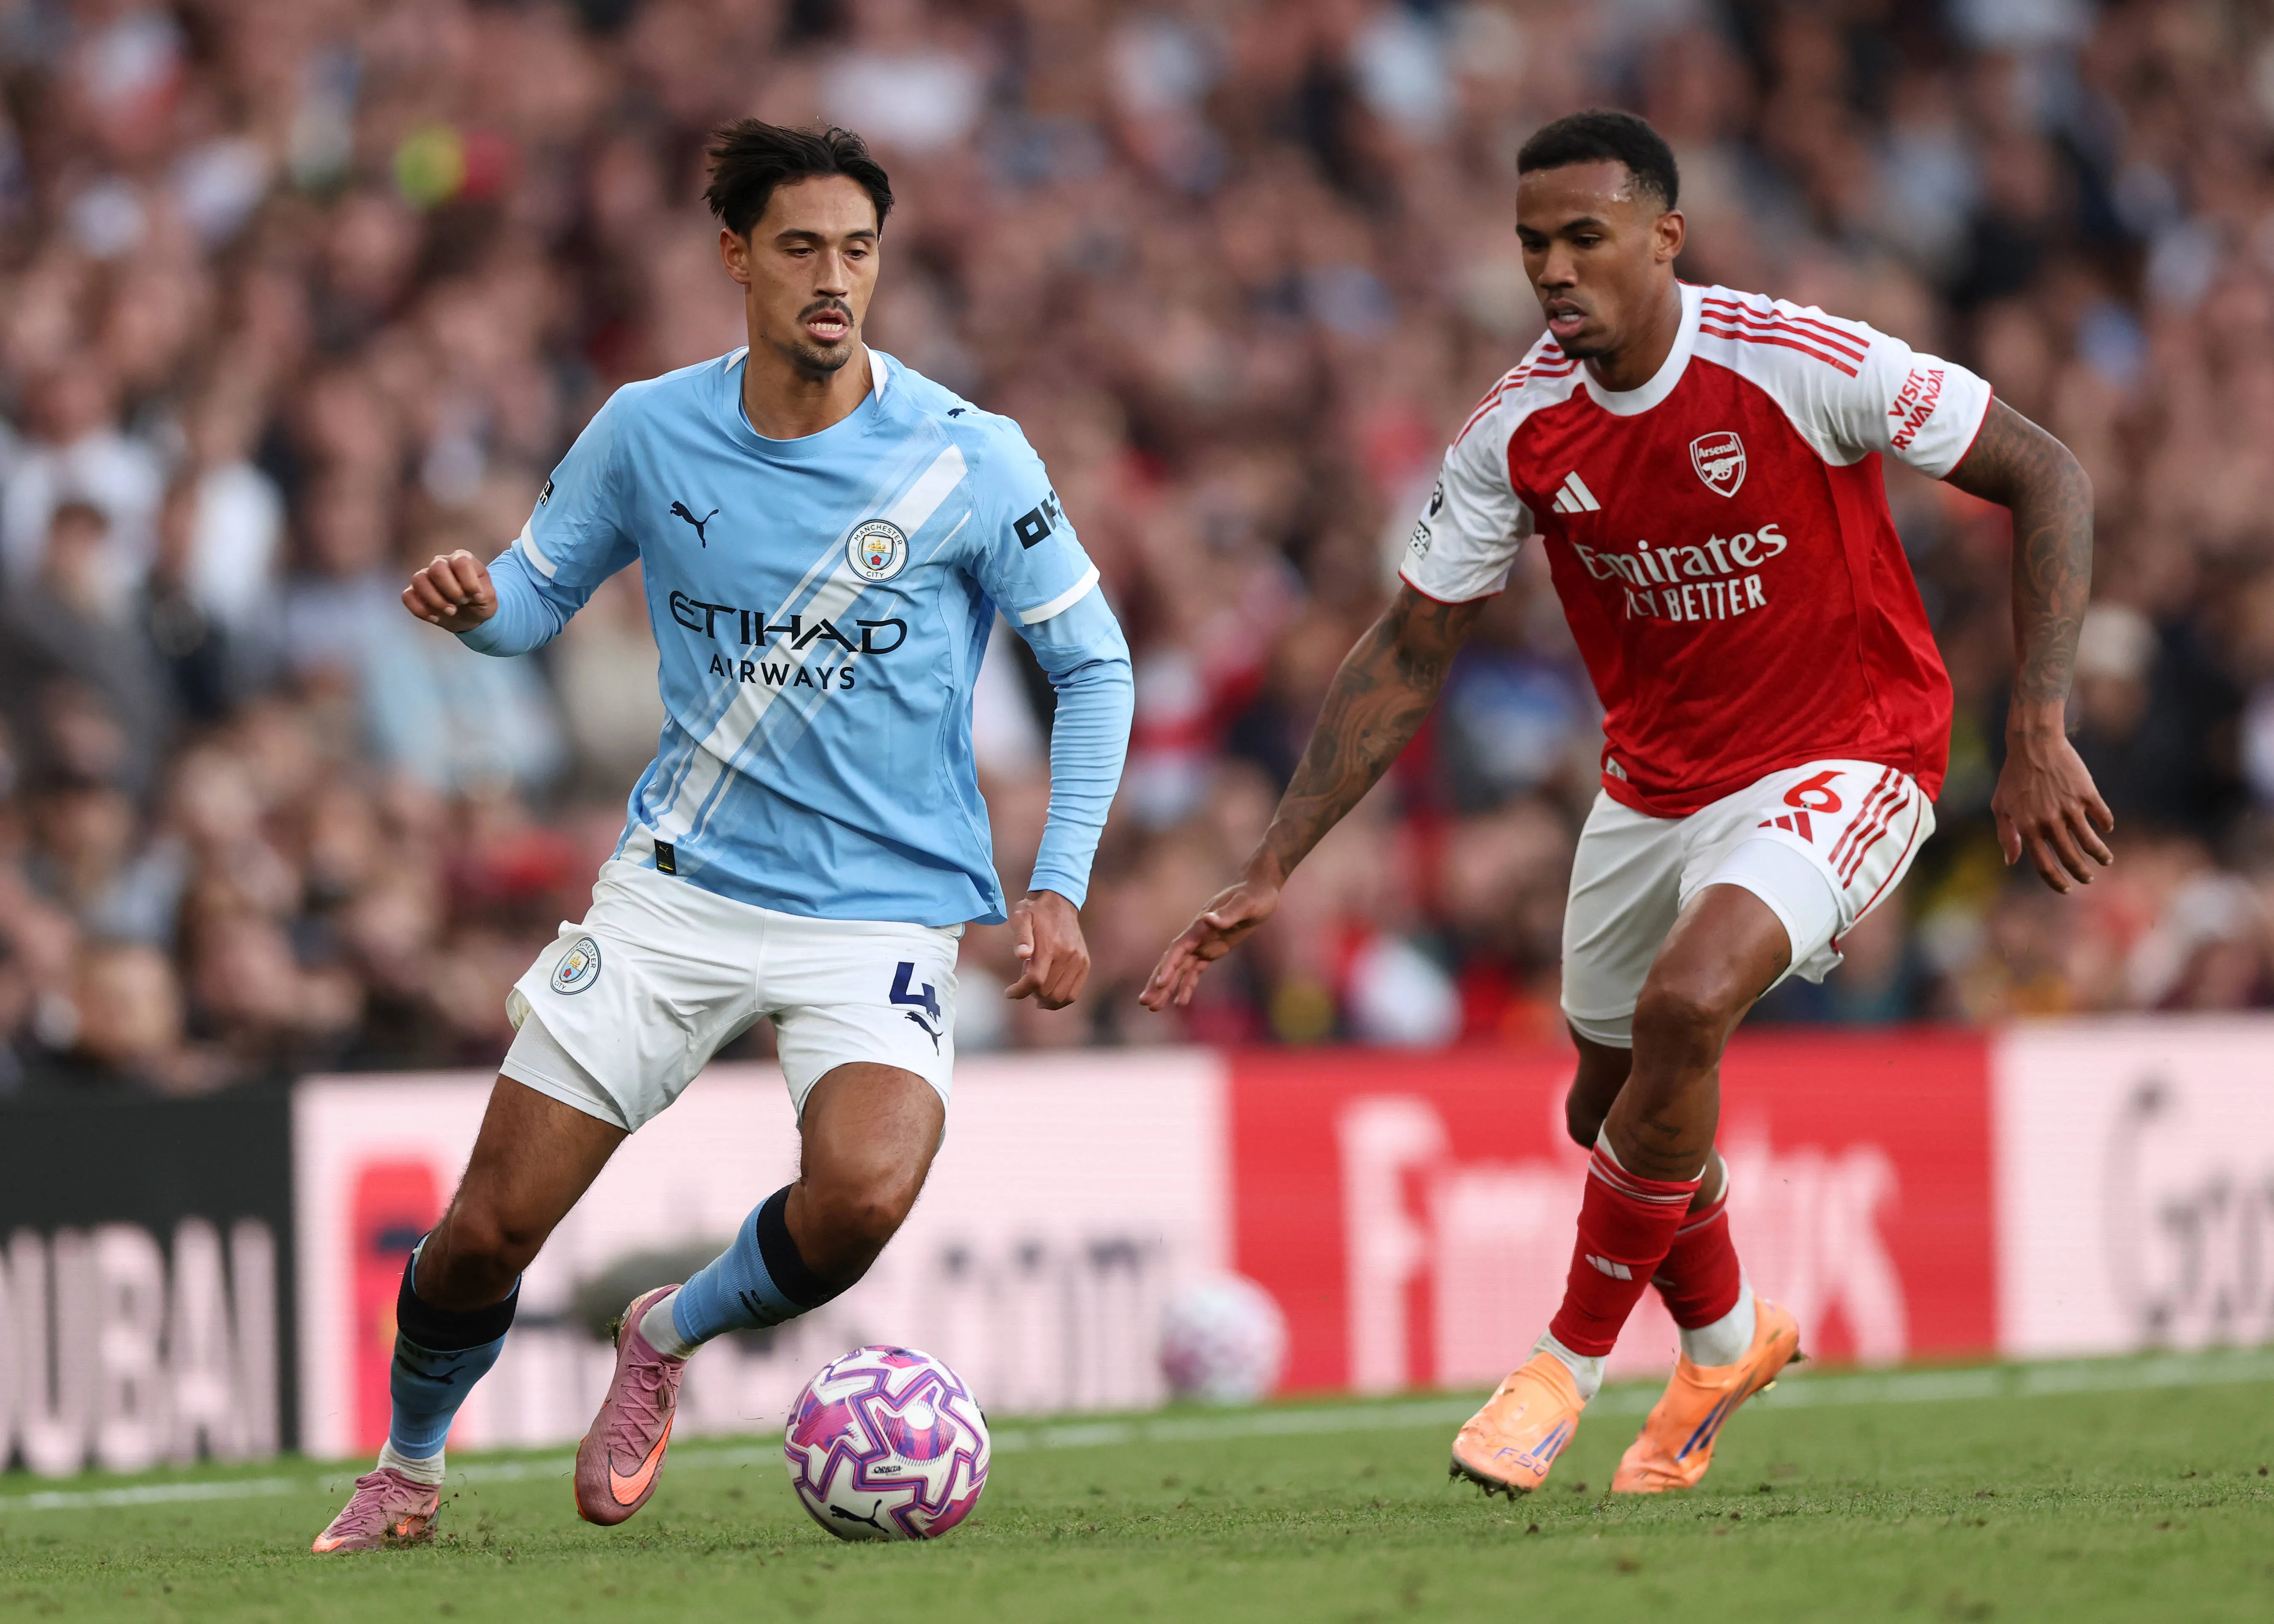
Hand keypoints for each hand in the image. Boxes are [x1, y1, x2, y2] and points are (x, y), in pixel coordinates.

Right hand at [402, 549, 497, 631]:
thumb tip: (474, 594)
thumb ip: (485, 593)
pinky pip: (407, 596)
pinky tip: (436, 617)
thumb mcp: (490, 598)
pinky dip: (421, 610)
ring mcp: (425, 576)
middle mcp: (441, 563)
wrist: (470, 615)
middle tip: (461, 603)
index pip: (461, 561)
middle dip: (451, 590)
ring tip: (451, 611)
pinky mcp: (414, 592)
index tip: (476, 596)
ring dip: (435, 600)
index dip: (469, 582)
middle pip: (436, 567)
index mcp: (462, 559)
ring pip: (419, 579)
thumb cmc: (479, 601)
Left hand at [1004, 890, 1088, 1008]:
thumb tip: (1022, 954)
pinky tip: (1048, 995)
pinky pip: (1073, 993)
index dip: (1019, 991)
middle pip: (1047, 991)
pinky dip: (1060, 999)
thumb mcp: (1020, 917)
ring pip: (1061, 996)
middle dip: (1030, 993)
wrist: (1060, 900)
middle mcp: (1067, 955)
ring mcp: (1078, 960)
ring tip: (1035, 991)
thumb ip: (1020, 937)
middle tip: (1023, 983)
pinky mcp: (1084, 963)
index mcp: (1050, 946)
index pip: (1035, 981)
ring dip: (1045, 1000)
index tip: (1009, 993)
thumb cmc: (1035, 910)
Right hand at [1138, 868, 1281, 1011]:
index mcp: (1200, 926)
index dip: (1168, 966)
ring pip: (1180, 969)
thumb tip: (1207, 919)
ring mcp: (1203, 944)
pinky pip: (1195, 971)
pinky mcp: (1213, 950)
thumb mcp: (1246, 904)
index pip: (1179, 949)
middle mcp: (1197, 936)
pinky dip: (1187, 986)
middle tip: (1145, 1002)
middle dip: (1158, 982)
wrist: (1260, 889)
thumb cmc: (1255, 895)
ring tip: (1153, 1008)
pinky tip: (1181, 1002)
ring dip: (1167, 988)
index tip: (1160, 984)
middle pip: (1172, 962)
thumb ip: (1227, 914)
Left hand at [1992, 711, 2113, 892]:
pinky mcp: (2086, 793)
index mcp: (2028, 827)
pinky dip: (2105, 825)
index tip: (2065, 889)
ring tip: (2106, 860)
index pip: (2043, 865)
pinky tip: (2105, 829)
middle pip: (2070, 858)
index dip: (2055, 881)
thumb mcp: (2000, 806)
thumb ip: (2006, 835)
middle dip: (2081, 873)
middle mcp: (2049, 821)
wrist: (2033, 745)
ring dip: (2100, 854)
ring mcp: (2070, 808)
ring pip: (2090, 842)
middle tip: (2088, 878)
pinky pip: (2102, 816)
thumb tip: (2011, 861)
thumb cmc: (2013, 777)